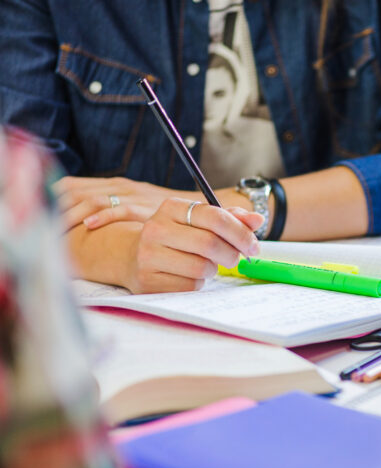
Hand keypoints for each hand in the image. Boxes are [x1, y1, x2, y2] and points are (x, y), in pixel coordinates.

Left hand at [52, 176, 198, 230]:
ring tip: (57, 228)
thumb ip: (114, 207)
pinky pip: (120, 209)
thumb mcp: (136, 205)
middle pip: (76, 191)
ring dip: (73, 214)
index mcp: (114, 184)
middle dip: (55, 207)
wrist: (198, 211)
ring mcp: (133, 195)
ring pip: (93, 199)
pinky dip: (102, 216)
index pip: (72, 185)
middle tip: (41, 225)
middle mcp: (120, 186)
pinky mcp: (146, 207)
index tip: (39, 214)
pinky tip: (89, 225)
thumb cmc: (164, 213)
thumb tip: (83, 220)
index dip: (52, 198)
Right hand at [121, 198, 262, 293]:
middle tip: (235, 258)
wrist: (132, 255)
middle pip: (210, 244)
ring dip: (212, 269)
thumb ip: (230, 218)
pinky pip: (189, 286)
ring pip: (201, 267)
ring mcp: (148, 256)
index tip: (254, 246)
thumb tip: (257, 220)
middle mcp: (156, 228)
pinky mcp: (148, 281)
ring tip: (205, 264)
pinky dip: (198, 283)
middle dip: (231, 254)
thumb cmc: (177, 237)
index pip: (215, 217)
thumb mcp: (200, 221)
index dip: (241, 233)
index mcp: (172, 208)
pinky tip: (189, 276)